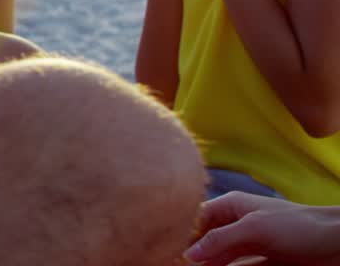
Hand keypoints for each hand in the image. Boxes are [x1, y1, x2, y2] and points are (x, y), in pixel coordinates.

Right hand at [185, 192, 339, 265]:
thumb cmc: (300, 225)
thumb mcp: (255, 229)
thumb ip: (220, 240)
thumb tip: (188, 254)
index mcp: (231, 207)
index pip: (194, 219)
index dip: (179, 234)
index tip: (165, 250)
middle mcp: (236, 225)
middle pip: (205, 242)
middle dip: (192, 255)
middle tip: (174, 265)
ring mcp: (249, 246)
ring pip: (219, 260)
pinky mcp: (263, 264)